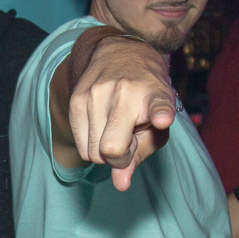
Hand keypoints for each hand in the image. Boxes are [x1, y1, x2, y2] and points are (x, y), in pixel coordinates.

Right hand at [69, 30, 175, 190]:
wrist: (123, 53)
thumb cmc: (147, 97)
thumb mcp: (158, 125)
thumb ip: (141, 155)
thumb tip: (120, 184)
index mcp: (153, 96)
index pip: (158, 105)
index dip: (160, 113)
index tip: (163, 119)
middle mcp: (124, 92)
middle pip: (111, 150)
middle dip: (119, 159)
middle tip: (128, 143)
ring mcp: (96, 93)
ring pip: (92, 152)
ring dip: (104, 151)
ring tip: (115, 129)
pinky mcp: (76, 98)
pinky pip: (80, 144)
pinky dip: (91, 144)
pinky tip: (101, 126)